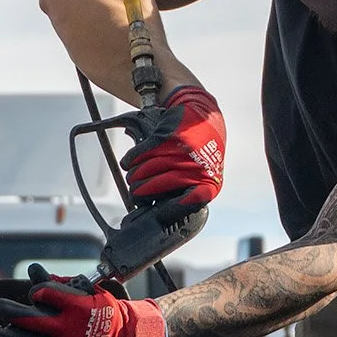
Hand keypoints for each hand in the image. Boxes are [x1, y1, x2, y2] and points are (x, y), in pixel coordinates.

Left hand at [0, 281, 168, 336]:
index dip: (36, 292)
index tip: (34, 294)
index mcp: (75, 306)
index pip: (45, 294)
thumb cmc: (106, 312)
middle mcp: (67, 327)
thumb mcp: (90, 292)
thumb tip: (35, 271)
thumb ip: (61, 283)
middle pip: (30, 319)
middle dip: (9, 312)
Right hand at [125, 82, 225, 211]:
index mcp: (208, 184)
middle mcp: (196, 168)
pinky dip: (131, 160)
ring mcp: (181, 152)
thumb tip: (160, 217)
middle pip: (156, 188)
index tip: (152, 212)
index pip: (190, 202)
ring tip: (133, 178)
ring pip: (145, 171)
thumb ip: (186, 195)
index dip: (169, 210)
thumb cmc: (199, 156)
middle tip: (135, 194)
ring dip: (134, 176)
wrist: (204, 119)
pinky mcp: (167, 137)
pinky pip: (141, 154)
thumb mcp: (203, 179)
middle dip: (139, 193)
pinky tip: (128, 163)